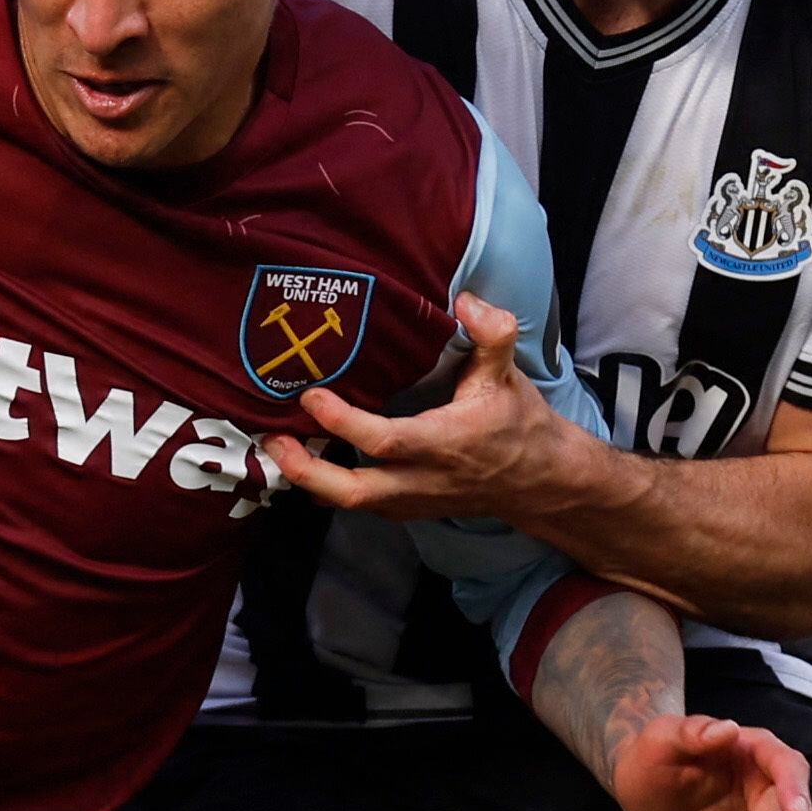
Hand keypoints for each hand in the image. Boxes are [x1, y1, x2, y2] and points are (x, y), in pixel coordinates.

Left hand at [262, 298, 594, 523]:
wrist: (538, 481)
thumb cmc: (518, 423)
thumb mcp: (510, 375)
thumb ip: (493, 334)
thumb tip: (465, 301)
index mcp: (447, 443)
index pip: (387, 440)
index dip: (344, 422)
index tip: (312, 396)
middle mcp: (425, 479)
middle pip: (354, 492)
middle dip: (308, 471)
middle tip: (273, 439)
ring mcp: (413, 500)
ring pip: (350, 504)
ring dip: (309, 479)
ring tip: (277, 446)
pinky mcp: (406, 509)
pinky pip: (358, 504)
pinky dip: (326, 487)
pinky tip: (305, 460)